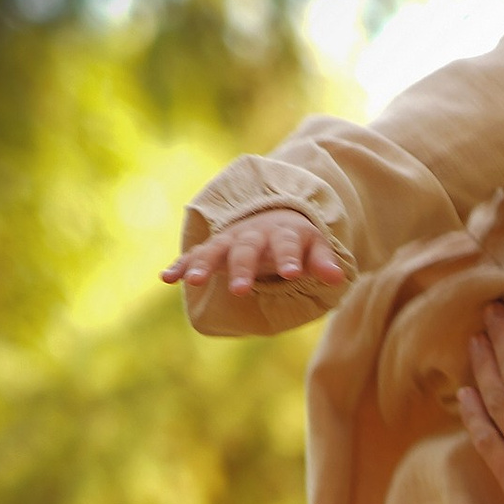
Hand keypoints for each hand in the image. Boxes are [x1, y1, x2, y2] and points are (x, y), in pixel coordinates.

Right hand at [163, 207, 346, 304]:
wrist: (274, 214)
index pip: (288, 246)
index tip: (293, 274)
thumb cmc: (298, 240)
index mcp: (282, 234)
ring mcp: (231, 241)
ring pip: (215, 251)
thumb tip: (337, 278)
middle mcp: (253, 235)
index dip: (291, 259)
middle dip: (243, 269)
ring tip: (193, 282)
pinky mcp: (214, 249)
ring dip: (203, 265)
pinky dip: (180, 265)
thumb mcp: (315, 246)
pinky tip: (166, 278)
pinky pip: (194, 256)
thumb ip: (324, 261)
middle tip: (241, 290)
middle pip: (247, 251)